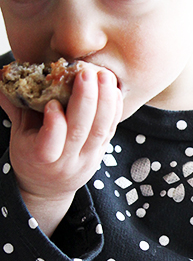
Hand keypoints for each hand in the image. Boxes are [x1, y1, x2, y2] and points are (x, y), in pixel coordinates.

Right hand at [0, 63, 122, 235]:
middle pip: (81, 132)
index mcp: (40, 157)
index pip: (50, 145)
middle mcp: (67, 161)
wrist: (49, 187)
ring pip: (100, 130)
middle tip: (87, 72)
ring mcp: (88, 157)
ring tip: (105, 75)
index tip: (52, 101)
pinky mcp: (103, 152)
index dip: (54, 124)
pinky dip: (114, 108)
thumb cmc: (31, 155)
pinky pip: (111, 130)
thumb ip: (14, 106)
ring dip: (105, 100)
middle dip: (86, 99)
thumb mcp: (18, 134)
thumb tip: (0, 76)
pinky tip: (114, 89)